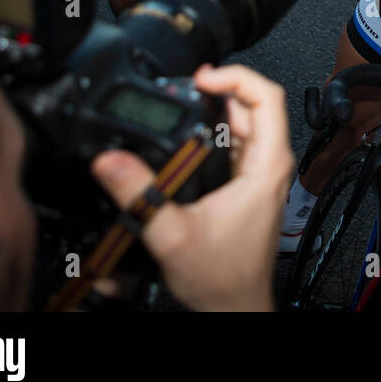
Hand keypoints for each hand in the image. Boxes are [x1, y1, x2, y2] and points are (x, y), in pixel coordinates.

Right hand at [91, 63, 294, 311]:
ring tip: (185, 99)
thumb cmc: (221, 278)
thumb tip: (110, 161)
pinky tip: (191, 129)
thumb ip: (140, 196)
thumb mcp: (172, 235)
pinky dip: (215, 127)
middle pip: (254, 104)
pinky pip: (238, 140)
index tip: (203, 76)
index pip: (268, 97)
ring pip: (247, 121)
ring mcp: (261, 172)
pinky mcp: (249, 181)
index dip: (237, 75)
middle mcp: (270, 164)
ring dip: (217, 107)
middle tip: (186, 86)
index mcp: (266, 166)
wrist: (233, 306)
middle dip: (220, 87)